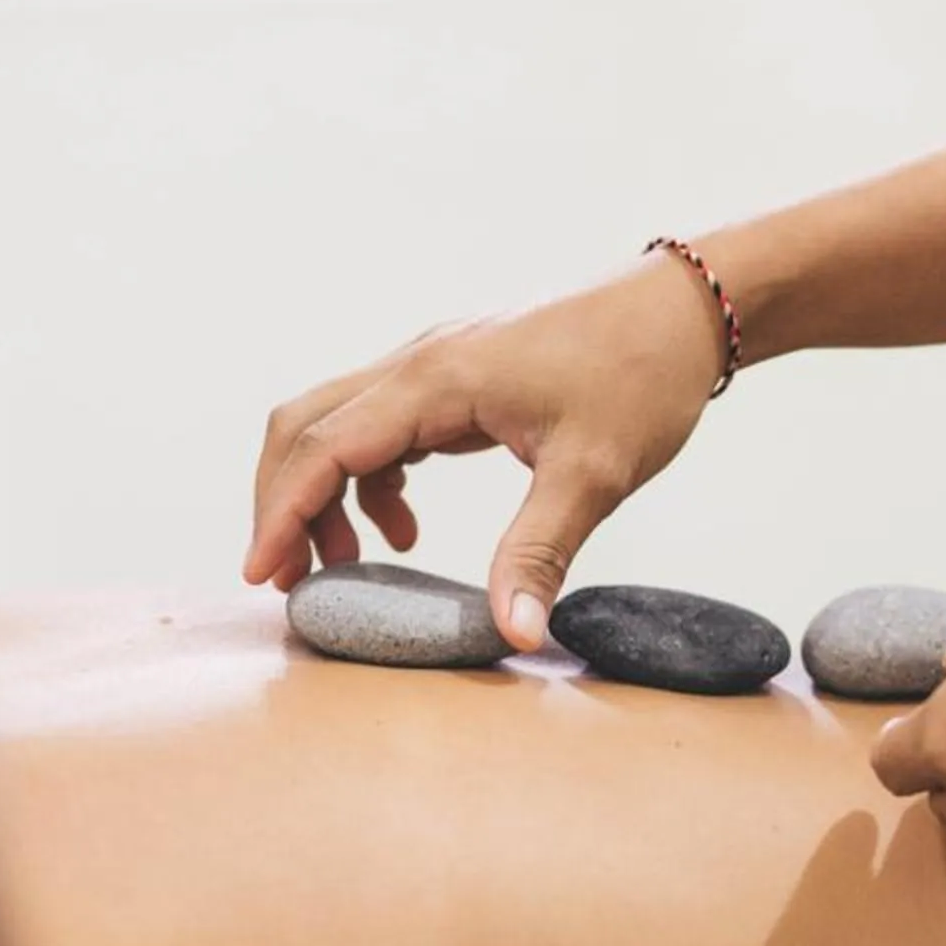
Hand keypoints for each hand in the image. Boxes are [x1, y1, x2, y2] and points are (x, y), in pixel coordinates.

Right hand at [245, 254, 727, 644]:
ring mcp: (436, 365)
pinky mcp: (457, 378)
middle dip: (282, 503)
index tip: (261, 576)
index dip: (282, 513)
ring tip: (344, 564)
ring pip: (338, 423)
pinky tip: (404, 531)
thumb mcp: (593, 475)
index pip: (324, 446)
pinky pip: (382, 428)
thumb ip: (539, 554)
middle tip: (288, 581)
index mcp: (436, 380)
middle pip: (305, 426)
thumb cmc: (642, 376)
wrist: (684, 310)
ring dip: (323, 493)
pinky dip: (371, 481)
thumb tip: (514, 635)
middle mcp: (419, 363)